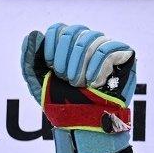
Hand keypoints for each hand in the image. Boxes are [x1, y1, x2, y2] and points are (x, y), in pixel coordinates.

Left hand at [21, 24, 135, 152]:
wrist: (80, 123)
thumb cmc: (59, 102)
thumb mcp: (36, 81)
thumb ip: (29, 57)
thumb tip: (34, 33)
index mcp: (66, 46)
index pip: (59, 29)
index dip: (52, 47)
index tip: (50, 67)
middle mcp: (87, 43)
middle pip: (75, 31)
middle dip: (64, 58)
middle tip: (64, 78)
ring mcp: (106, 48)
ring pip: (92, 38)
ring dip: (79, 65)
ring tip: (78, 84)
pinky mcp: (124, 56)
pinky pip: (109, 48)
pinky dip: (97, 66)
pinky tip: (94, 83)